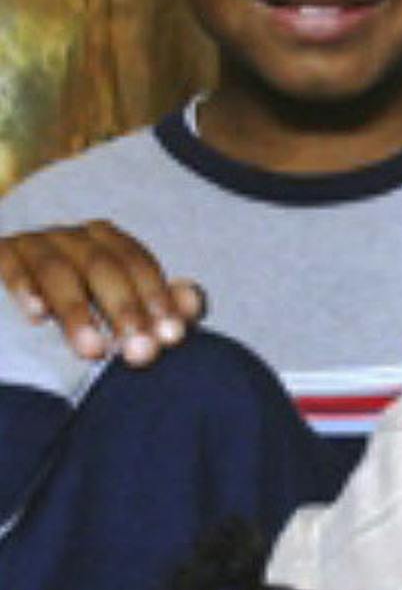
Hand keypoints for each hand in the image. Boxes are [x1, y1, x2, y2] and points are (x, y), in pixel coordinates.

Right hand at [0, 221, 204, 365]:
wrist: (10, 296)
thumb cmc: (75, 302)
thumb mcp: (115, 305)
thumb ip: (157, 304)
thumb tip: (193, 303)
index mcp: (108, 242)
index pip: (140, 265)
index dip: (158, 299)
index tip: (172, 337)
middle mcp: (74, 237)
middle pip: (104, 267)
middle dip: (125, 311)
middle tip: (140, 352)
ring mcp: (35, 244)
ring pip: (59, 271)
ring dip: (78, 312)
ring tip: (94, 352)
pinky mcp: (1, 254)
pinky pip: (11, 265)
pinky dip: (25, 287)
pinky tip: (37, 317)